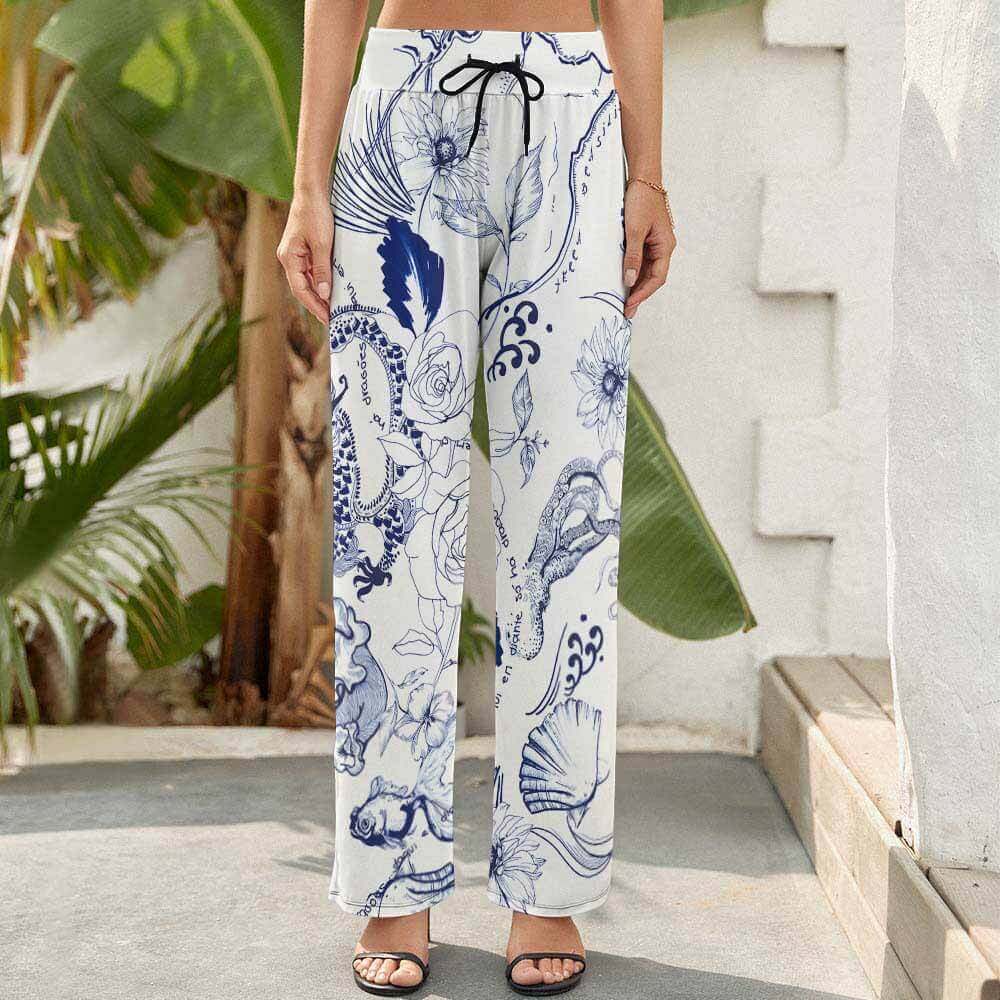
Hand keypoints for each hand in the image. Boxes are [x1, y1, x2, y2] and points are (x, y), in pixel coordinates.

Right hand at [277, 192, 333, 322]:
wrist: (311, 192)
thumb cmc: (315, 214)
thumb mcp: (321, 243)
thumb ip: (322, 270)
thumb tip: (323, 294)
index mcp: (289, 258)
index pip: (300, 290)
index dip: (314, 306)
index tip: (328, 319)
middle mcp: (289, 259)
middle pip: (302, 289)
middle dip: (316, 305)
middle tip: (332, 320)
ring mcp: (295, 255)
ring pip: (306, 282)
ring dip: (319, 296)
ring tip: (333, 310)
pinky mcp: (303, 251)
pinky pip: (311, 273)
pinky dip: (320, 283)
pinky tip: (331, 292)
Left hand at [622, 181, 675, 319]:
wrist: (642, 177)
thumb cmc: (641, 200)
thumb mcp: (634, 230)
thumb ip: (632, 256)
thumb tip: (629, 280)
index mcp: (665, 246)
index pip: (657, 278)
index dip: (643, 294)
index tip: (629, 305)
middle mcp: (663, 247)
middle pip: (653, 278)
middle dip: (639, 295)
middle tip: (625, 311)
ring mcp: (654, 244)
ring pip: (647, 271)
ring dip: (636, 286)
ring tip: (623, 301)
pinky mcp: (645, 239)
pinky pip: (640, 261)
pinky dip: (633, 272)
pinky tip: (623, 281)